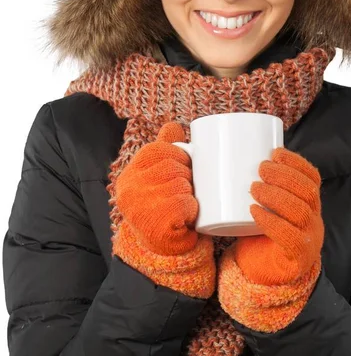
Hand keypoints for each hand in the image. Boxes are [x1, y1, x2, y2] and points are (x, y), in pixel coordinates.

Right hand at [115, 121, 204, 254]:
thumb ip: (163, 151)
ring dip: (192, 194)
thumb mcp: (158, 178)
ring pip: (181, 183)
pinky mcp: (155, 223)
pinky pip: (184, 202)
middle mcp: (129, 189)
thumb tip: (172, 125)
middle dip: (188, 177)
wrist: (163, 254)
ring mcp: (141, 206)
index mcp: (130, 174)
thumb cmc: (164, 209)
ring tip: (187, 204)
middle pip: (172, 166)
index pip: (159, 150)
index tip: (185, 170)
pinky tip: (188, 217)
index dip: (179, 157)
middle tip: (189, 191)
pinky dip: (193, 209)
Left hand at [233, 146, 323, 284]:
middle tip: (260, 168)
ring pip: (300, 211)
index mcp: (308, 204)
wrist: (263, 277)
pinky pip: (291, 238)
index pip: (312, 178)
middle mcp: (314, 220)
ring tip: (254, 188)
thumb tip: (224, 156)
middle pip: (308, 191)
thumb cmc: (259, 235)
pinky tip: (254, 211)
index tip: (275, 152)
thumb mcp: (263, 206)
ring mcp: (309, 239)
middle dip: (284, 175)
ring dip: (276, 195)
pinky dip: (271, 221)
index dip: (296, 162)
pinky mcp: (298, 258)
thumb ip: (255, 184)